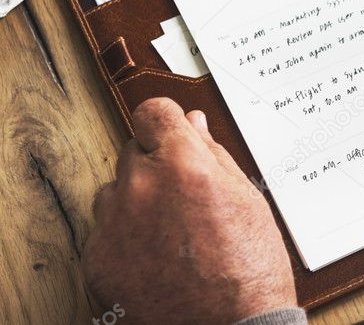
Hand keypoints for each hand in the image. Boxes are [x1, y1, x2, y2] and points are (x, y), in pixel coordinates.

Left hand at [84, 98, 296, 324]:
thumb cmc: (248, 269)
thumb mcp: (247, 199)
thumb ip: (213, 155)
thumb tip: (193, 125)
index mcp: (183, 165)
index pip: (153, 112)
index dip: (166, 122)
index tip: (172, 134)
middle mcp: (141, 187)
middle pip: (134, 152)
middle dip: (156, 165)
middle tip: (185, 197)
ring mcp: (114, 225)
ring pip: (116, 191)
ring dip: (137, 200)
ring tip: (172, 233)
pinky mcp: (96, 259)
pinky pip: (104, 231)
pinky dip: (125, 238)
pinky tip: (156, 257)